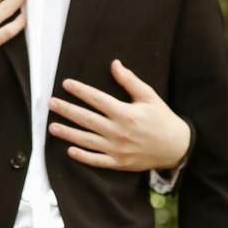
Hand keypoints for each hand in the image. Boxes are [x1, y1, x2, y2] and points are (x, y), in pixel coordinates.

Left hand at [48, 58, 191, 173]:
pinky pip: (97, 160)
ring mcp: (117, 149)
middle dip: (66, 110)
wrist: (176, 147)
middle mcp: (118, 131)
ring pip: (87, 140)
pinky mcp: (119, 162)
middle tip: (50, 103)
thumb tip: (115, 64)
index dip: (80, 91)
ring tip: (51, 127)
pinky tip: (69, 150)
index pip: (97, 99)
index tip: (66, 84)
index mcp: (126, 113)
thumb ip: (130, 81)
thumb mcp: (149, 96)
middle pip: (86, 119)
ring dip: (68, 133)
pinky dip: (82, 156)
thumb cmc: (162, 119)